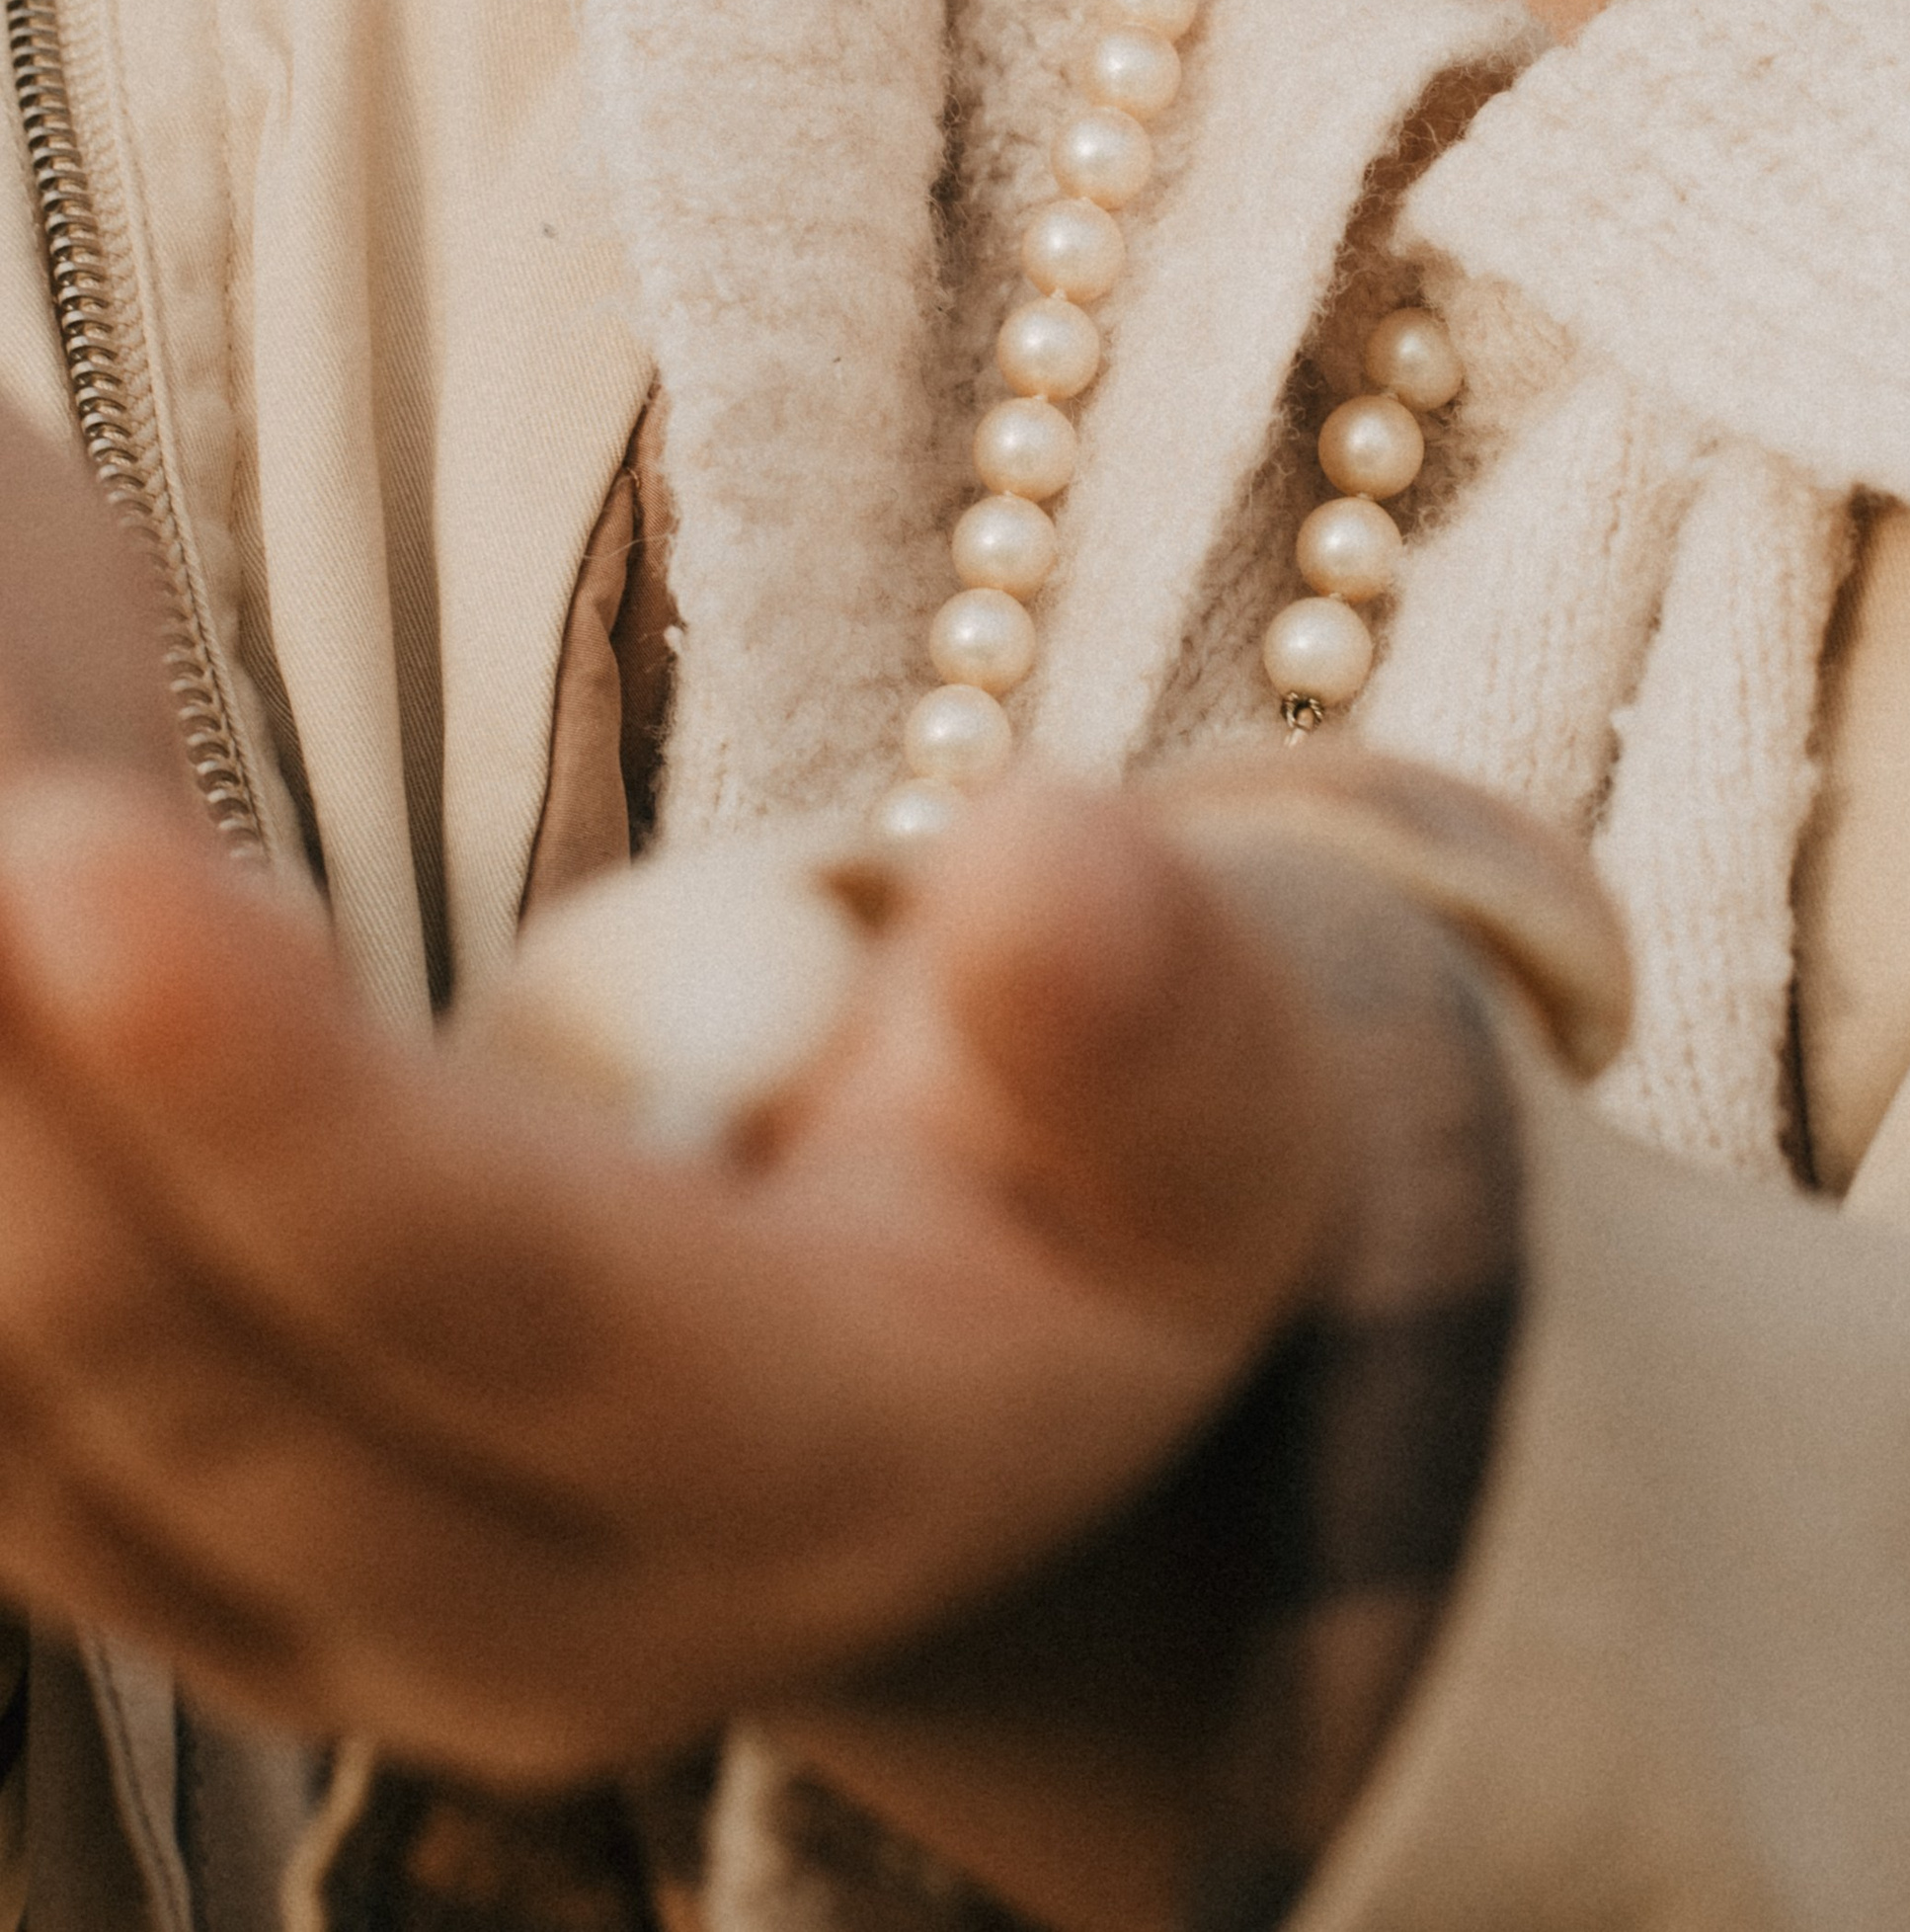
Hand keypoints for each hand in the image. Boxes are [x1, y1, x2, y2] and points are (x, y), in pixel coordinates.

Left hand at [0, 769, 1344, 1883]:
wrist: (995, 1393)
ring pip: (55, 1459)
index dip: (275, 1103)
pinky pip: (15, 1471)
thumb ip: (1141, 1008)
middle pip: (212, 1391)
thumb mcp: (1203, 1090)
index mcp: (812, 1473)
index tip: (79, 854)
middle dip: (22, 1120)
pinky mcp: (232, 1597)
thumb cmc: (1098, 1190)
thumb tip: (1053, 869)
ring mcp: (361, 1643)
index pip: (492, 1296)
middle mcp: (557, 1635)